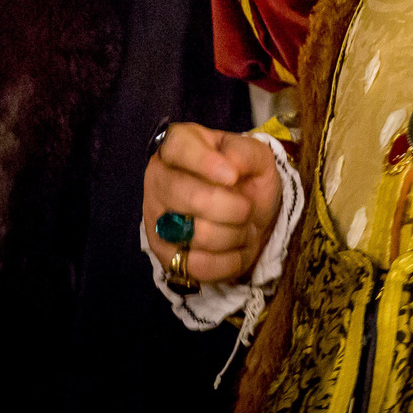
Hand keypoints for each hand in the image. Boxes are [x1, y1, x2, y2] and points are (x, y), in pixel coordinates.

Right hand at [142, 123, 281, 283]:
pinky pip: (199, 266)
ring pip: (199, 235)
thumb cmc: (246, 181)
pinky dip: (229, 261)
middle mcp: (158, 181)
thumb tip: (230, 166)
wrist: (250, 219)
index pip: (179, 147)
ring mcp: (156, 221)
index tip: (232, 176)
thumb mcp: (257, 157)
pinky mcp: (164, 257)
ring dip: (235, 234)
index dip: (205, 162)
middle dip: (234, 207)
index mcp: (177, 146)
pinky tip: (233, 248)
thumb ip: (246, 152)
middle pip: (192, 198)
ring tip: (240, 226)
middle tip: (247, 207)